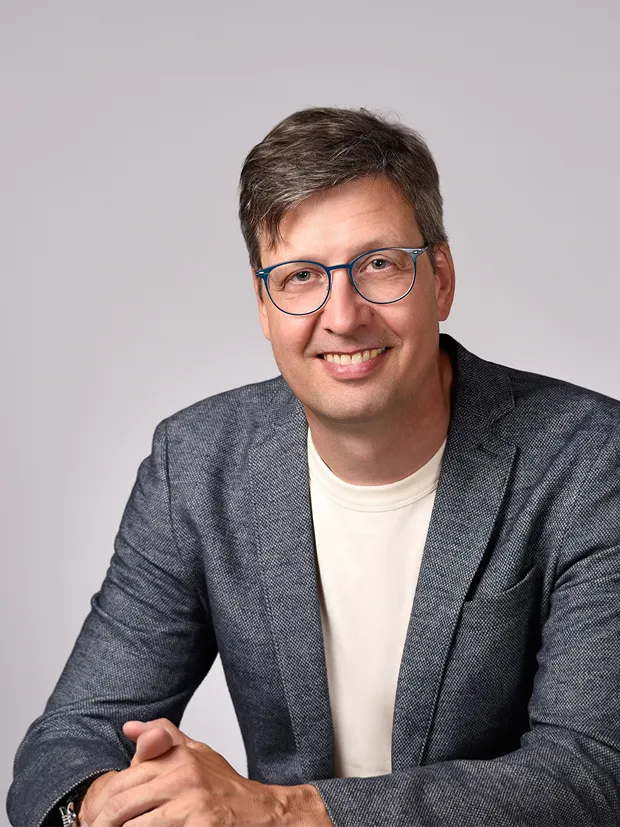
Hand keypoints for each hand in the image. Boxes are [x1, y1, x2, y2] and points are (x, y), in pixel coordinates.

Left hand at [86, 717, 318, 825]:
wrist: (262, 812)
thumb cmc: (225, 787)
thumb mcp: (197, 753)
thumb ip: (163, 737)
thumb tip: (129, 727)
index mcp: (178, 757)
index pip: (122, 782)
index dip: (100, 808)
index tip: (92, 822)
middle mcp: (183, 776)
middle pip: (122, 807)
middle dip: (103, 825)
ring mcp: (192, 804)